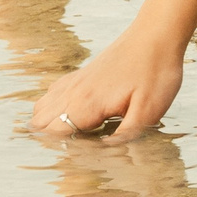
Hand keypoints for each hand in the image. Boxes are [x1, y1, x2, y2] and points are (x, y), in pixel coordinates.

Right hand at [29, 26, 186, 142]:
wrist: (156, 34)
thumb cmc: (156, 73)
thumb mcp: (149, 112)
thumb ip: (125, 136)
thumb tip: (104, 153)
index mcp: (88, 103)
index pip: (54, 134)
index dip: (59, 152)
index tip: (77, 161)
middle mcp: (74, 91)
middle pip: (40, 123)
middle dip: (47, 142)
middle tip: (72, 154)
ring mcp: (75, 81)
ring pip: (41, 108)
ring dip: (46, 126)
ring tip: (68, 141)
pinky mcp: (81, 74)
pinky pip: (52, 94)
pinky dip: (50, 109)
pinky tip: (70, 117)